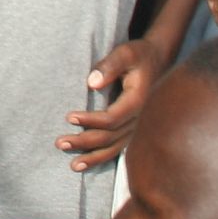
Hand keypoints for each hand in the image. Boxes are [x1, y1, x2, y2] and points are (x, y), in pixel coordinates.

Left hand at [61, 36, 169, 171]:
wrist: (157, 59)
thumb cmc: (138, 54)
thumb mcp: (125, 52)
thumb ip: (110, 65)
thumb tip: (91, 83)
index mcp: (138, 101)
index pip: (111, 119)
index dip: (89, 120)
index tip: (68, 117)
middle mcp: (140, 119)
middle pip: (110, 137)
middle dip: (84, 142)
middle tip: (60, 143)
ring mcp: (138, 126)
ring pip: (115, 148)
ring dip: (93, 157)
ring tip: (73, 166)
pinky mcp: (133, 128)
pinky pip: (118, 147)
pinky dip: (103, 157)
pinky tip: (88, 164)